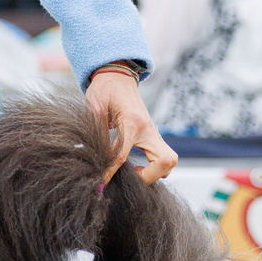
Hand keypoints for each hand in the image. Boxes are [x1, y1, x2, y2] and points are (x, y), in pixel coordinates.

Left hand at [86, 66, 175, 185]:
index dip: (110, 172)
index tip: (101, 185)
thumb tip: (92, 159)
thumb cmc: (103, 89)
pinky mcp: (153, 135)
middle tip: (130, 176)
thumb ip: (96, 132)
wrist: (118, 75)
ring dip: (155, 173)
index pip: (122, 156)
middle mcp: (148, 128)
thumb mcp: (94, 108)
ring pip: (169, 162)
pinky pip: (163, 157)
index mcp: (131, 122)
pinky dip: (155, 168)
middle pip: (164, 162)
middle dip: (149, 176)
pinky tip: (138, 167)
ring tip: (134, 172)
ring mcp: (153, 131)